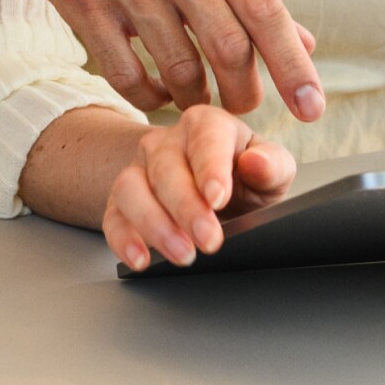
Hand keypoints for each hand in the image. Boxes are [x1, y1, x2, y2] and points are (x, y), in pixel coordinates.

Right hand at [0, 0, 325, 123]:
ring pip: (178, 69)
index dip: (293, 65)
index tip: (312, 109)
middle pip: (228, 48)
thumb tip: (303, 42)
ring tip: (195, 97)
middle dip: (243, 93)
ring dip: (193, 97)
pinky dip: (146, 96)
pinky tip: (153, 89)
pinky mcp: (82, 1)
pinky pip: (125, 75)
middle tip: (243, 106)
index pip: (265, 9)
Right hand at [104, 105, 296, 272]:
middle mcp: (167, 142)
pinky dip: (123, 239)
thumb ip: (272, 165)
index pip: (205, 138)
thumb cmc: (245, 178)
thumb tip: (257, 163)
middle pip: (166, 166)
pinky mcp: (122, 202)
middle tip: (208, 240)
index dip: (210, 168)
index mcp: (206, 125)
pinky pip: (112, 217)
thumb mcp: (272, 171)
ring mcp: (140, 170)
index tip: (218, 198)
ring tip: (181, 254)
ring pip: (130, 187)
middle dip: (186, 207)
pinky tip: (141, 259)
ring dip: (153, 223)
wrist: (215, 193)